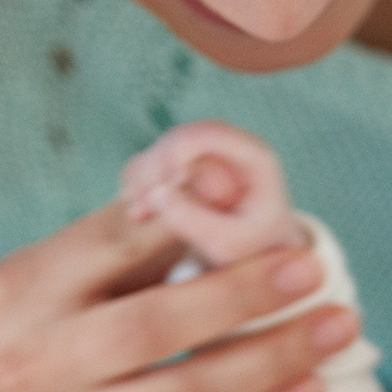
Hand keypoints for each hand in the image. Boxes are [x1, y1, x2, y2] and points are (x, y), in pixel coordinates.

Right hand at [0, 199, 357, 391]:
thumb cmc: (43, 342)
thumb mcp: (58, 279)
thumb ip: (133, 236)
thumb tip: (223, 180)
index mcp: (23, 289)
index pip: (116, 244)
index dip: (196, 223)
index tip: (265, 215)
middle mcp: (33, 360)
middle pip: (154, 325)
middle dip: (244, 295)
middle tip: (312, 271)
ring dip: (272, 361)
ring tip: (334, 328)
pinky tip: (305, 390)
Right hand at [120, 120, 306, 264]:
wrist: (254, 258)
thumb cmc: (252, 251)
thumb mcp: (229, 244)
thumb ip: (197, 220)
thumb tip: (157, 194)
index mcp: (253, 156)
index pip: (210, 133)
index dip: (180, 149)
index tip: (166, 182)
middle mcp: (226, 148)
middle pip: (177, 139)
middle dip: (154, 169)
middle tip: (142, 207)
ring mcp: (202, 156)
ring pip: (158, 152)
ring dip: (141, 180)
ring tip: (138, 215)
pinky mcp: (181, 170)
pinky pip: (150, 166)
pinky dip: (137, 186)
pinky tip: (137, 213)